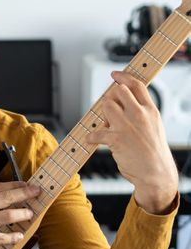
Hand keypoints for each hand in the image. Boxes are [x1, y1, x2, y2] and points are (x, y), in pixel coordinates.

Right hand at [0, 181, 40, 248]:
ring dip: (23, 213)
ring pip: (9, 215)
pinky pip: (2, 237)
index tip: (25, 184)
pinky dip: (12, 236)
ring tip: (30, 213)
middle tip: (36, 192)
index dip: (15, 184)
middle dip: (25, 193)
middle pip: (8, 197)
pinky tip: (18, 235)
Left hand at [85, 71, 177, 213]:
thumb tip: (122, 103)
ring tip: (106, 126)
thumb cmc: (153, 151)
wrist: (156, 173)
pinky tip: (92, 139)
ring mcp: (127, 126)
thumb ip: (141, 112)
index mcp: (150, 110)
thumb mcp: (154, 125)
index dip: (123, 77)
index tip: (115, 74)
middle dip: (110, 99)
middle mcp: (140, 115)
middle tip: (110, 110)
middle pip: (117, 92)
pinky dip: (91, 136)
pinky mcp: (116, 139)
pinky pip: (96, 132)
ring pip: (106, 107)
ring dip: (102, 115)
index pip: (136, 85)